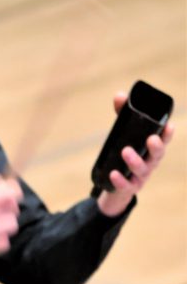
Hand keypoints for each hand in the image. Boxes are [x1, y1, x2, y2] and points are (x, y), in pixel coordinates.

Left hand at [96, 91, 174, 216]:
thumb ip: (123, 116)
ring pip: (142, 170)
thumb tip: (120, 95)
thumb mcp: (124, 136)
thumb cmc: (124, 157)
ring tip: (125, 152)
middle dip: (156, 147)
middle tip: (150, 139)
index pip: (163, 141)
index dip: (167, 134)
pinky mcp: (128, 188)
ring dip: (135, 161)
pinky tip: (114, 174)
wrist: (116, 187)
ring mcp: (140, 177)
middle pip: (157, 156)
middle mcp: (150, 163)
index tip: (169, 125)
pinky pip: (126, 185)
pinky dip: (120, 180)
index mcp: (151, 150)